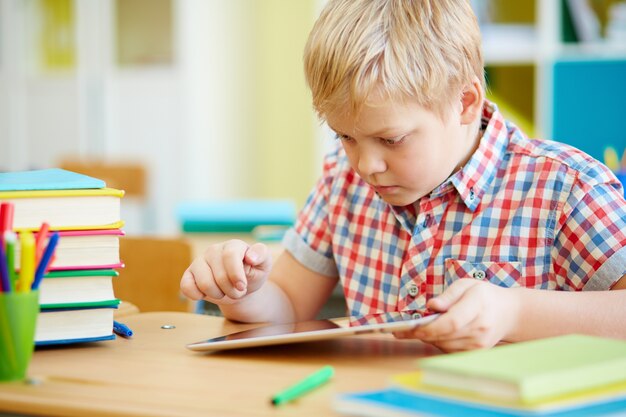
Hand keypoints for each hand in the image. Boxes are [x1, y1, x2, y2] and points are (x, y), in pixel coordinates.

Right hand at [180, 240, 271, 304]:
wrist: (240, 287)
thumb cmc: (253, 273)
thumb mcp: (264, 264)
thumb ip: (261, 256)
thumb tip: (250, 257)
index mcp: (233, 245)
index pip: (230, 256)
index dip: (236, 275)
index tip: (242, 287)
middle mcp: (214, 250)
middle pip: (219, 275)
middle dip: (231, 290)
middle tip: (238, 291)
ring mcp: (199, 262)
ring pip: (204, 283)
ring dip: (218, 294)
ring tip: (225, 292)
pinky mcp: (189, 274)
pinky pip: (186, 287)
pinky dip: (197, 295)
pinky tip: (207, 294)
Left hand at [394, 279, 519, 351]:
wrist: (509, 313)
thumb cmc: (484, 295)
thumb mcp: (466, 285)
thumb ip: (448, 295)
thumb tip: (431, 306)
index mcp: (478, 306)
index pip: (451, 322)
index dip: (429, 327)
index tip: (411, 327)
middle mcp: (480, 328)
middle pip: (444, 336)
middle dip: (421, 333)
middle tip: (401, 331)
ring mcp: (479, 344)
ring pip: (444, 345)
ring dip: (428, 338)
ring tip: (414, 330)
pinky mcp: (476, 353)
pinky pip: (450, 351)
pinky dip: (438, 342)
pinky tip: (432, 334)